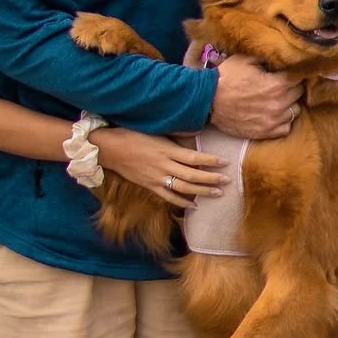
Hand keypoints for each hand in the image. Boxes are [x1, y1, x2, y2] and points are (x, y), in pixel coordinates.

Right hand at [100, 128, 231, 205]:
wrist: (109, 149)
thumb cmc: (132, 135)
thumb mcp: (155, 131)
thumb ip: (175, 135)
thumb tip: (196, 132)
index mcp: (166, 150)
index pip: (194, 158)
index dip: (211, 161)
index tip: (225, 163)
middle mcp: (163, 165)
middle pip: (192, 175)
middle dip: (211, 178)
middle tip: (227, 180)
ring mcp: (156, 178)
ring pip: (184, 188)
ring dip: (202, 191)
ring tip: (217, 193)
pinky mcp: (149, 186)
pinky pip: (168, 196)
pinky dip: (182, 202)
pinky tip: (194, 206)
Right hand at [209, 56, 301, 140]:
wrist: (208, 101)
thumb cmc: (226, 78)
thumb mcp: (245, 59)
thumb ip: (266, 58)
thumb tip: (280, 57)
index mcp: (277, 84)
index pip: (299, 77)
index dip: (294, 73)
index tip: (289, 72)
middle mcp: (279, 104)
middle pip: (299, 94)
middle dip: (293, 88)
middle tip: (283, 85)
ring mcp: (273, 120)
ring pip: (295, 111)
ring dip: (290, 105)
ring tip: (279, 100)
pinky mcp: (265, 132)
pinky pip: (286, 128)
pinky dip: (283, 121)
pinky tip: (275, 114)